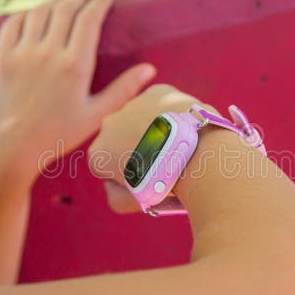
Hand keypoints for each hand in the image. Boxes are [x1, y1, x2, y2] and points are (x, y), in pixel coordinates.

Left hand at [0, 0, 156, 183]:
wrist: (16, 146)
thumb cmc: (61, 133)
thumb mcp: (98, 114)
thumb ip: (124, 89)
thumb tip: (150, 69)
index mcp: (74, 66)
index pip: (89, 19)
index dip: (100, 3)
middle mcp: (48, 53)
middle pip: (65, 9)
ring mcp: (22, 53)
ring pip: (39, 12)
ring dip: (55, 2)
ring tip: (64, 1)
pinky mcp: (1, 58)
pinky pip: (13, 23)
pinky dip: (27, 13)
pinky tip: (36, 14)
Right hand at [88, 84, 217, 213]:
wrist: (196, 158)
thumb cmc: (165, 184)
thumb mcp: (132, 202)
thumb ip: (115, 194)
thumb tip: (115, 183)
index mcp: (98, 153)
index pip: (107, 166)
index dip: (127, 175)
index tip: (148, 180)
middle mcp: (108, 124)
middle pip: (122, 138)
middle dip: (138, 147)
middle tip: (165, 163)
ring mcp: (132, 104)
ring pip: (141, 119)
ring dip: (154, 129)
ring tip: (178, 145)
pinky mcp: (156, 92)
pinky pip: (160, 104)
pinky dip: (170, 114)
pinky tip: (185, 128)